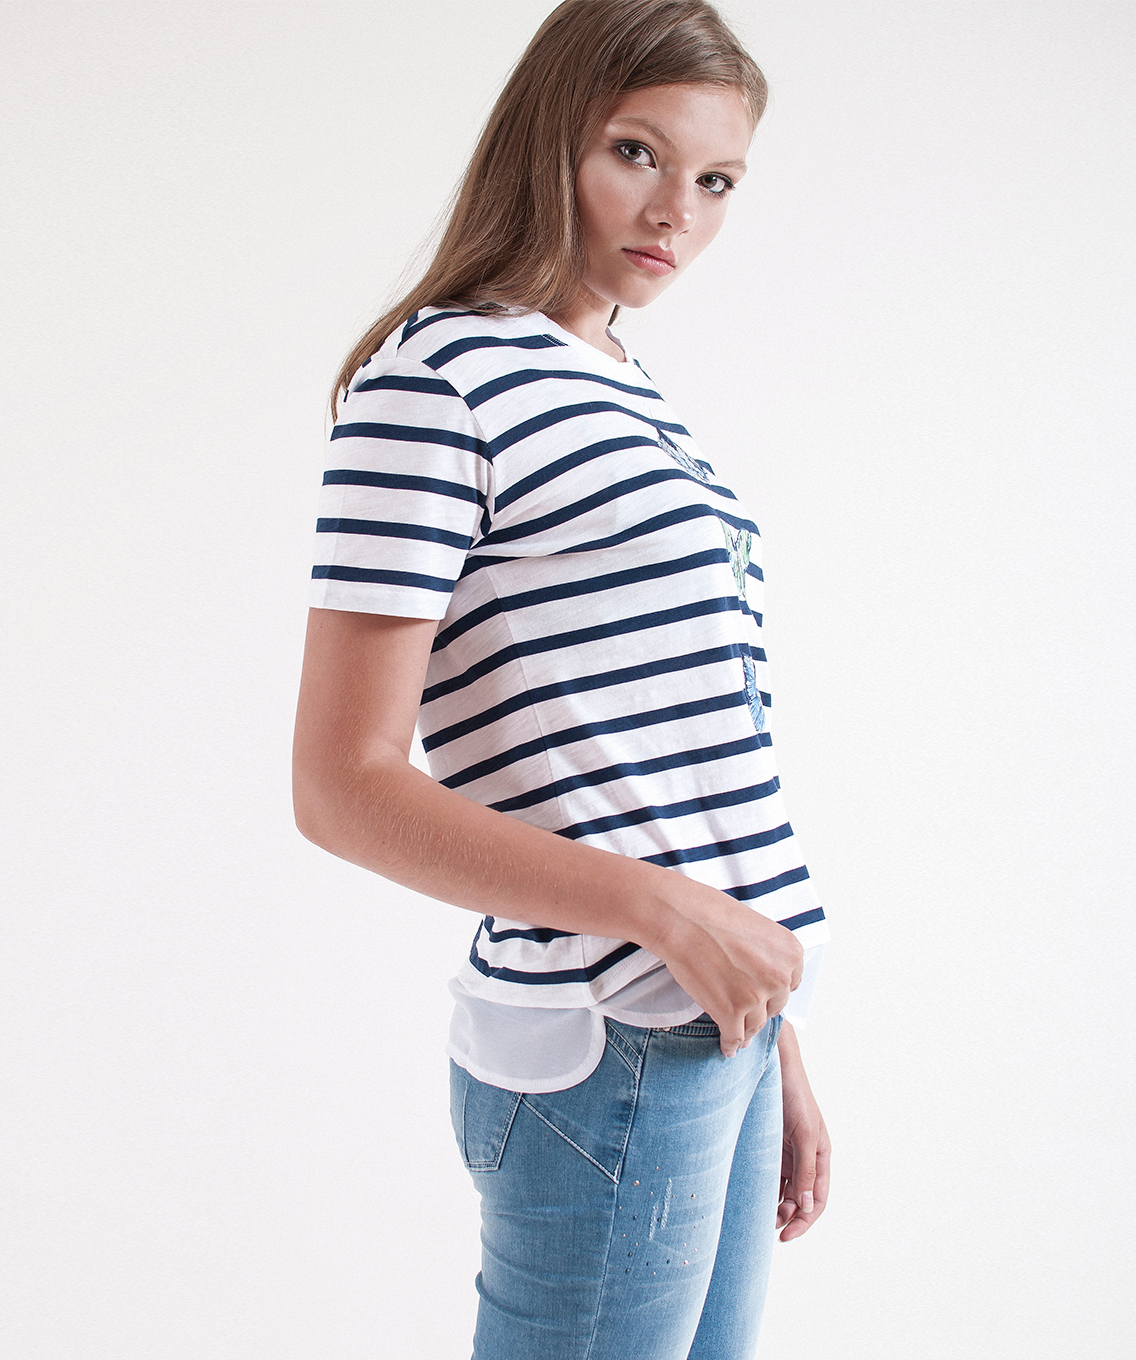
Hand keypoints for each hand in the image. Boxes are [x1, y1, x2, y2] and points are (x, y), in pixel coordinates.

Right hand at [653, 888, 803, 1057]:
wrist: (680, 917)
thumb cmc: (711, 913)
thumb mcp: (756, 926)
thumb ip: (767, 953)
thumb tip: (763, 975)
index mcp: (791, 953)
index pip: (791, 983)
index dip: (774, 989)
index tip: (764, 994)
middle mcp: (779, 977)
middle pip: (775, 1005)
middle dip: (761, 1007)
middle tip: (746, 1010)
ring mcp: (756, 997)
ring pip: (755, 1024)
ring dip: (747, 1031)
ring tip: (739, 1036)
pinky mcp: (730, 1012)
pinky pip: (735, 1037)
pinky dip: (730, 1044)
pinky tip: (727, 1047)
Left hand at [776, 1022, 829, 1241]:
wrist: (773, 1066)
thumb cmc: (795, 1095)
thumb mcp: (805, 1133)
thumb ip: (806, 1169)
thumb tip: (806, 1205)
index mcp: (820, 1156)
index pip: (817, 1199)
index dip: (804, 1220)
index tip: (786, 1235)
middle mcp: (804, 1158)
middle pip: (800, 1199)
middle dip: (788, 1217)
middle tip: (769, 1229)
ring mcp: (786, 1153)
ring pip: (782, 1190)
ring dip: (774, 1206)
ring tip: (759, 1217)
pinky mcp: (769, 1146)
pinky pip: (768, 1174)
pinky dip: (763, 1189)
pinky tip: (752, 1198)